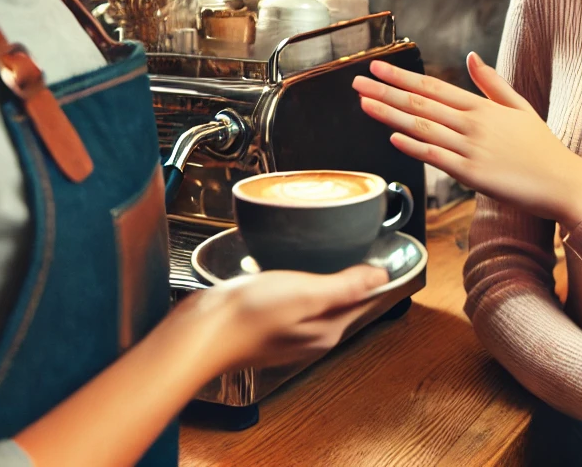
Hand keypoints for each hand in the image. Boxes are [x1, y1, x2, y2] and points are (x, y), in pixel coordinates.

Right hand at [196, 263, 387, 373]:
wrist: (200, 333)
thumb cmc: (250, 314)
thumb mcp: (305, 293)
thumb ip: (345, 287)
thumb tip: (381, 278)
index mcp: (328, 330)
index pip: (364, 300)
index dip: (373, 275)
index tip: (379, 251)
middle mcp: (313, 336)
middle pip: (344, 301)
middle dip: (352, 276)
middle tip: (357, 244)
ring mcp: (290, 332)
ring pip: (320, 300)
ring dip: (327, 277)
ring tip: (330, 251)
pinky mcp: (269, 325)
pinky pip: (297, 301)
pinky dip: (302, 283)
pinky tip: (293, 268)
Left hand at [352, 54, 581, 228]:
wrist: (562, 181)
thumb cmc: (541, 145)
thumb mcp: (519, 105)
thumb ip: (491, 82)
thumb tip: (470, 56)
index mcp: (482, 107)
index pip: (432, 87)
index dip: (402, 76)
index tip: (377, 67)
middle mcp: (473, 124)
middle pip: (421, 104)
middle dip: (386, 91)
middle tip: (358, 81)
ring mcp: (471, 149)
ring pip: (423, 128)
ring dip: (390, 114)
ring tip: (364, 103)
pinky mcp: (473, 175)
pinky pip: (437, 158)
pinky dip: (413, 147)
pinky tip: (392, 137)